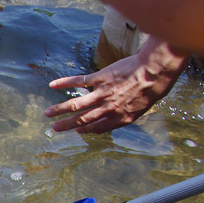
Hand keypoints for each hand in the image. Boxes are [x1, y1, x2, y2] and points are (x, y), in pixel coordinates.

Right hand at [45, 37, 187, 133]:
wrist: (155, 70)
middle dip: (66, 125)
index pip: (98, 128)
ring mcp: (103, 94)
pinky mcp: (100, 78)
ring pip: (77, 104)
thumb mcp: (143, 108)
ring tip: (48, 113)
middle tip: (54, 128)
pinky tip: (53, 85)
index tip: (77, 132)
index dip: (86, 131)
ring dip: (60, 109)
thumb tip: (118, 115)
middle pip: (82, 119)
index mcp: (120, 118)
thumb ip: (127, 113)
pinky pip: (79, 81)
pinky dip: (65, 83)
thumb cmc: (154, 88)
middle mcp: (108, 109)